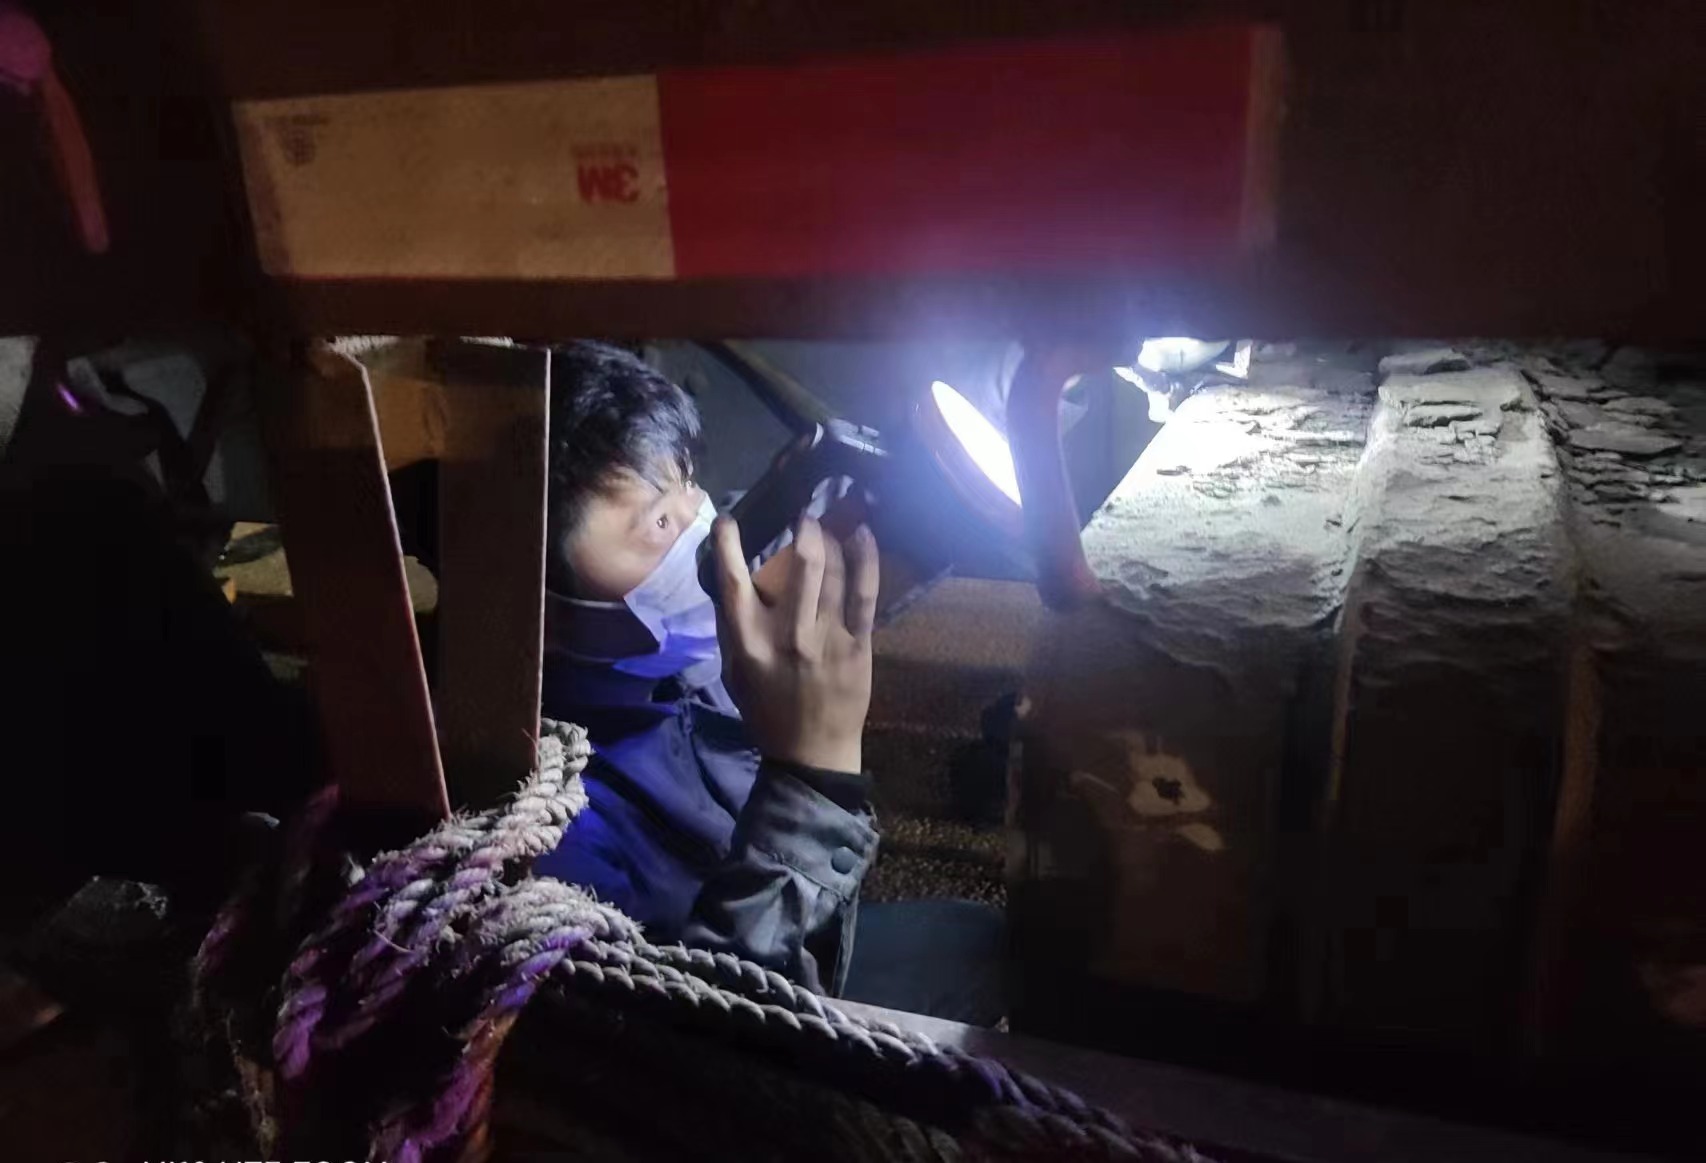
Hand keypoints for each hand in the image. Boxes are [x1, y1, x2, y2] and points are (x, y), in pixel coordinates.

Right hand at [711, 515, 877, 773]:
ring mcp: (828, 638)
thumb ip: (731, 626)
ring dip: (834, 537)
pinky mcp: (859, 645)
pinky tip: (864, 534)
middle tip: (805, 514)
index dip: (728, 545)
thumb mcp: (734, 671)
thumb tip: (731, 580)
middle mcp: (788, 634)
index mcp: (749, 642)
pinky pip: (865, 593)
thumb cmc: (766, 710)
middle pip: (800, 565)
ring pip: (834, 572)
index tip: (729, 520)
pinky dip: (866, 558)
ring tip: (831, 521)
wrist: (811, 752)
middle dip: (805, 528)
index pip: (734, 582)